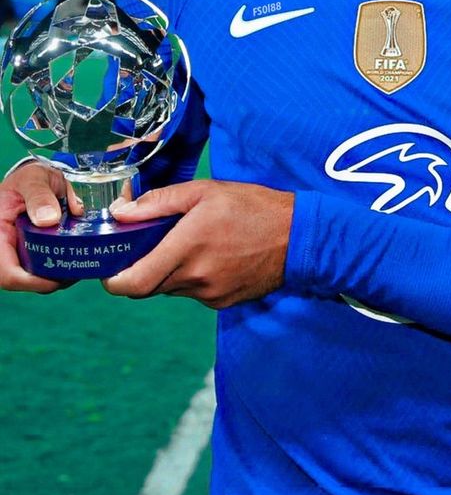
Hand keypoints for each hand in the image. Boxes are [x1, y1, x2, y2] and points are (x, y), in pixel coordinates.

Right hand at [0, 164, 83, 292]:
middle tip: (77, 270)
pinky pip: (40, 269)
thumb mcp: (33, 178)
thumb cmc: (29, 178)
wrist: (33, 178)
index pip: (8, 272)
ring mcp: (17, 253)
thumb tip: (49, 219)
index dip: (32, 281)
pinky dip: (57, 268)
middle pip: (22, 280)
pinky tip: (74, 258)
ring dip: (56, 276)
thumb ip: (39, 194)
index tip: (58, 277)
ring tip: (79, 265)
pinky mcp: (29, 254)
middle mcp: (5, 248)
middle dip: (50, 280)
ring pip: (32, 278)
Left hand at [102, 180, 294, 308]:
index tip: (108, 268)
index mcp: (186, 248)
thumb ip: (159, 203)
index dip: (113, 281)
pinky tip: (209, 254)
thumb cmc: (252, 207)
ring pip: (170, 288)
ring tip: (186, 243)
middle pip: (148, 287)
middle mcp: (194, 278)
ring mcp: (209, 294)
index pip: (133, 283)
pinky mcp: (222, 302)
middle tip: (145, 246)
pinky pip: (193, 292)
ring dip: (167, 271)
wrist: (298, 236)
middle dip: (140, 269)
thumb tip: (121, 213)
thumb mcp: (204, 191)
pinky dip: (190, 276)